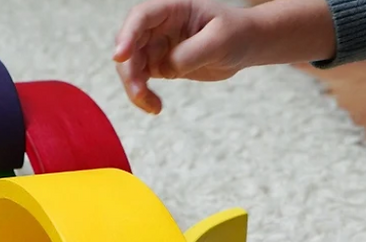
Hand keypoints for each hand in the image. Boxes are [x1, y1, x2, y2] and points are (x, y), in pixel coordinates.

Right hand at [112, 0, 251, 113]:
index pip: (142, 17)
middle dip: (129, 71)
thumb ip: (189, 54)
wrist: (245, 46)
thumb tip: (164, 69)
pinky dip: (143, 96)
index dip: (127, 35)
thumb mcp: (218, 41)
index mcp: (173, 9)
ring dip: (135, 88)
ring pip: (132, 67)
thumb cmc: (236, 33)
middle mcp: (160, 26)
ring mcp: (158, 46)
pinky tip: (155, 107)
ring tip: (153, 107)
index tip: (120, 57)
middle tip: (140, 94)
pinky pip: (142, 81)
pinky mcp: (160, 65)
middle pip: (130, 45)